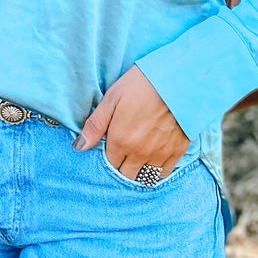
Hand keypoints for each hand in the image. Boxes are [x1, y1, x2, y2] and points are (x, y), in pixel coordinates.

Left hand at [74, 65, 188, 175]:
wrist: (178, 79)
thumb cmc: (142, 84)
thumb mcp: (112, 99)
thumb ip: (95, 125)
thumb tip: (79, 147)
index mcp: (120, 141)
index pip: (110, 164)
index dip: (110, 157)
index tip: (113, 147)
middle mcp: (139, 153)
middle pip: (127, 174)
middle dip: (123, 166)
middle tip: (125, 153)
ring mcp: (159, 154)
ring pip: (145, 177)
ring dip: (140, 171)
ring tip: (139, 158)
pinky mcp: (177, 151)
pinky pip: (164, 173)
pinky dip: (158, 170)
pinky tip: (155, 159)